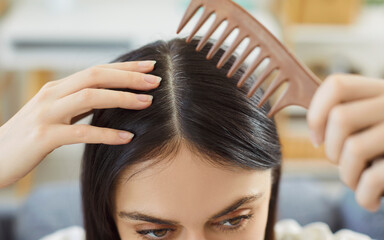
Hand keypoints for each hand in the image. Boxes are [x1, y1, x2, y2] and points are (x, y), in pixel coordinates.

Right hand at [0, 61, 160, 187]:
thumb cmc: (30, 136)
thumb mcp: (56, 114)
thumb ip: (78, 105)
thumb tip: (108, 98)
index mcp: (57, 88)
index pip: (96, 70)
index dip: (124, 67)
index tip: (149, 67)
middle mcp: (52, 95)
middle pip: (96, 76)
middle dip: (128, 77)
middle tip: (156, 80)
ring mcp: (47, 114)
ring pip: (90, 98)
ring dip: (122, 99)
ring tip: (147, 102)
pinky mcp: (44, 137)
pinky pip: (81, 133)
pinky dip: (106, 134)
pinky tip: (127, 137)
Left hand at [307, 74, 383, 211]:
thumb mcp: (371, 122)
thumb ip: (347, 116)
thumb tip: (314, 127)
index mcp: (379, 90)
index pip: (336, 85)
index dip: (316, 113)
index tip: (316, 137)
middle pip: (340, 118)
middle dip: (330, 150)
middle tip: (339, 162)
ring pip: (353, 148)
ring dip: (347, 175)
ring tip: (356, 182)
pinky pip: (373, 177)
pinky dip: (364, 196)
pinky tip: (370, 198)